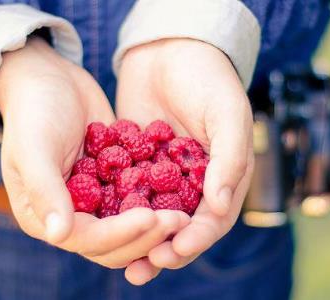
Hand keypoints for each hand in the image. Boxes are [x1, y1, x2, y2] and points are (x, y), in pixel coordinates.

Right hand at [0, 37, 188, 270]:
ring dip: (157, 225)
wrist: (52, 80)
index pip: (88, 240)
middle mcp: (73, 217)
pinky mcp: (116, 184)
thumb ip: (45, 190)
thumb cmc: (34, 112)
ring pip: (132, 227)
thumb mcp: (34, 147)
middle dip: (146, 235)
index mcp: (45, 218)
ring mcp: (97, 202)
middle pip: (115, 244)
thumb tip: (59, 235)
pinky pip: (141, 199)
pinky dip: (160, 201)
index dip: (120, 234)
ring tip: (187, 215)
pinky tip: (186, 194)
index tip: (150, 217)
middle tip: (179, 220)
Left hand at [116, 39, 254, 283]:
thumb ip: (229, 159)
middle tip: (145, 265)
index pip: (214, 218)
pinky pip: (127, 193)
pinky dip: (117, 211)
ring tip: (123, 263)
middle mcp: (194, 182)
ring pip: (152, 217)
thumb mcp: (227, 114)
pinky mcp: (136, 164)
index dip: (197, 238)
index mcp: (222, 175)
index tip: (177, 249)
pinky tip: (100, 224)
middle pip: (181, 227)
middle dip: (165, 249)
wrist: (170, 49)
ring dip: (139, 241)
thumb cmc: (208, 79)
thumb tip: (219, 206)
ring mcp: (163, 175)